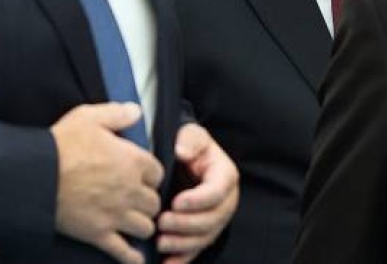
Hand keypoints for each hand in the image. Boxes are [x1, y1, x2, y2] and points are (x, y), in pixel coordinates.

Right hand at [52, 102, 164, 263]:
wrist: (35, 175)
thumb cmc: (61, 144)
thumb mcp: (90, 116)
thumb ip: (118, 113)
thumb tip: (136, 112)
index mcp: (132, 161)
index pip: (158, 172)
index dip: (150, 174)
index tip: (142, 176)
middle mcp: (130, 190)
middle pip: (155, 202)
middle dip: (148, 201)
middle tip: (137, 199)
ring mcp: (115, 214)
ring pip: (146, 226)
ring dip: (142, 224)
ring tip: (135, 221)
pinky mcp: (98, 234)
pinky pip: (123, 251)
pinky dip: (132, 256)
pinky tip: (137, 258)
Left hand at [157, 123, 239, 263]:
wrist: (187, 159)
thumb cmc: (189, 146)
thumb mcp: (192, 135)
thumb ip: (189, 140)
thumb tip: (181, 151)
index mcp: (225, 176)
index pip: (217, 191)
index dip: (198, 200)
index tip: (176, 202)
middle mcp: (226, 201)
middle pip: (212, 219)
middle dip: (187, 224)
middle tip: (162, 222)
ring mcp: (216, 219)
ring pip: (205, 238)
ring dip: (183, 244)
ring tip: (160, 242)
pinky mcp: (204, 233)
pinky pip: (196, 250)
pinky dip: (182, 259)